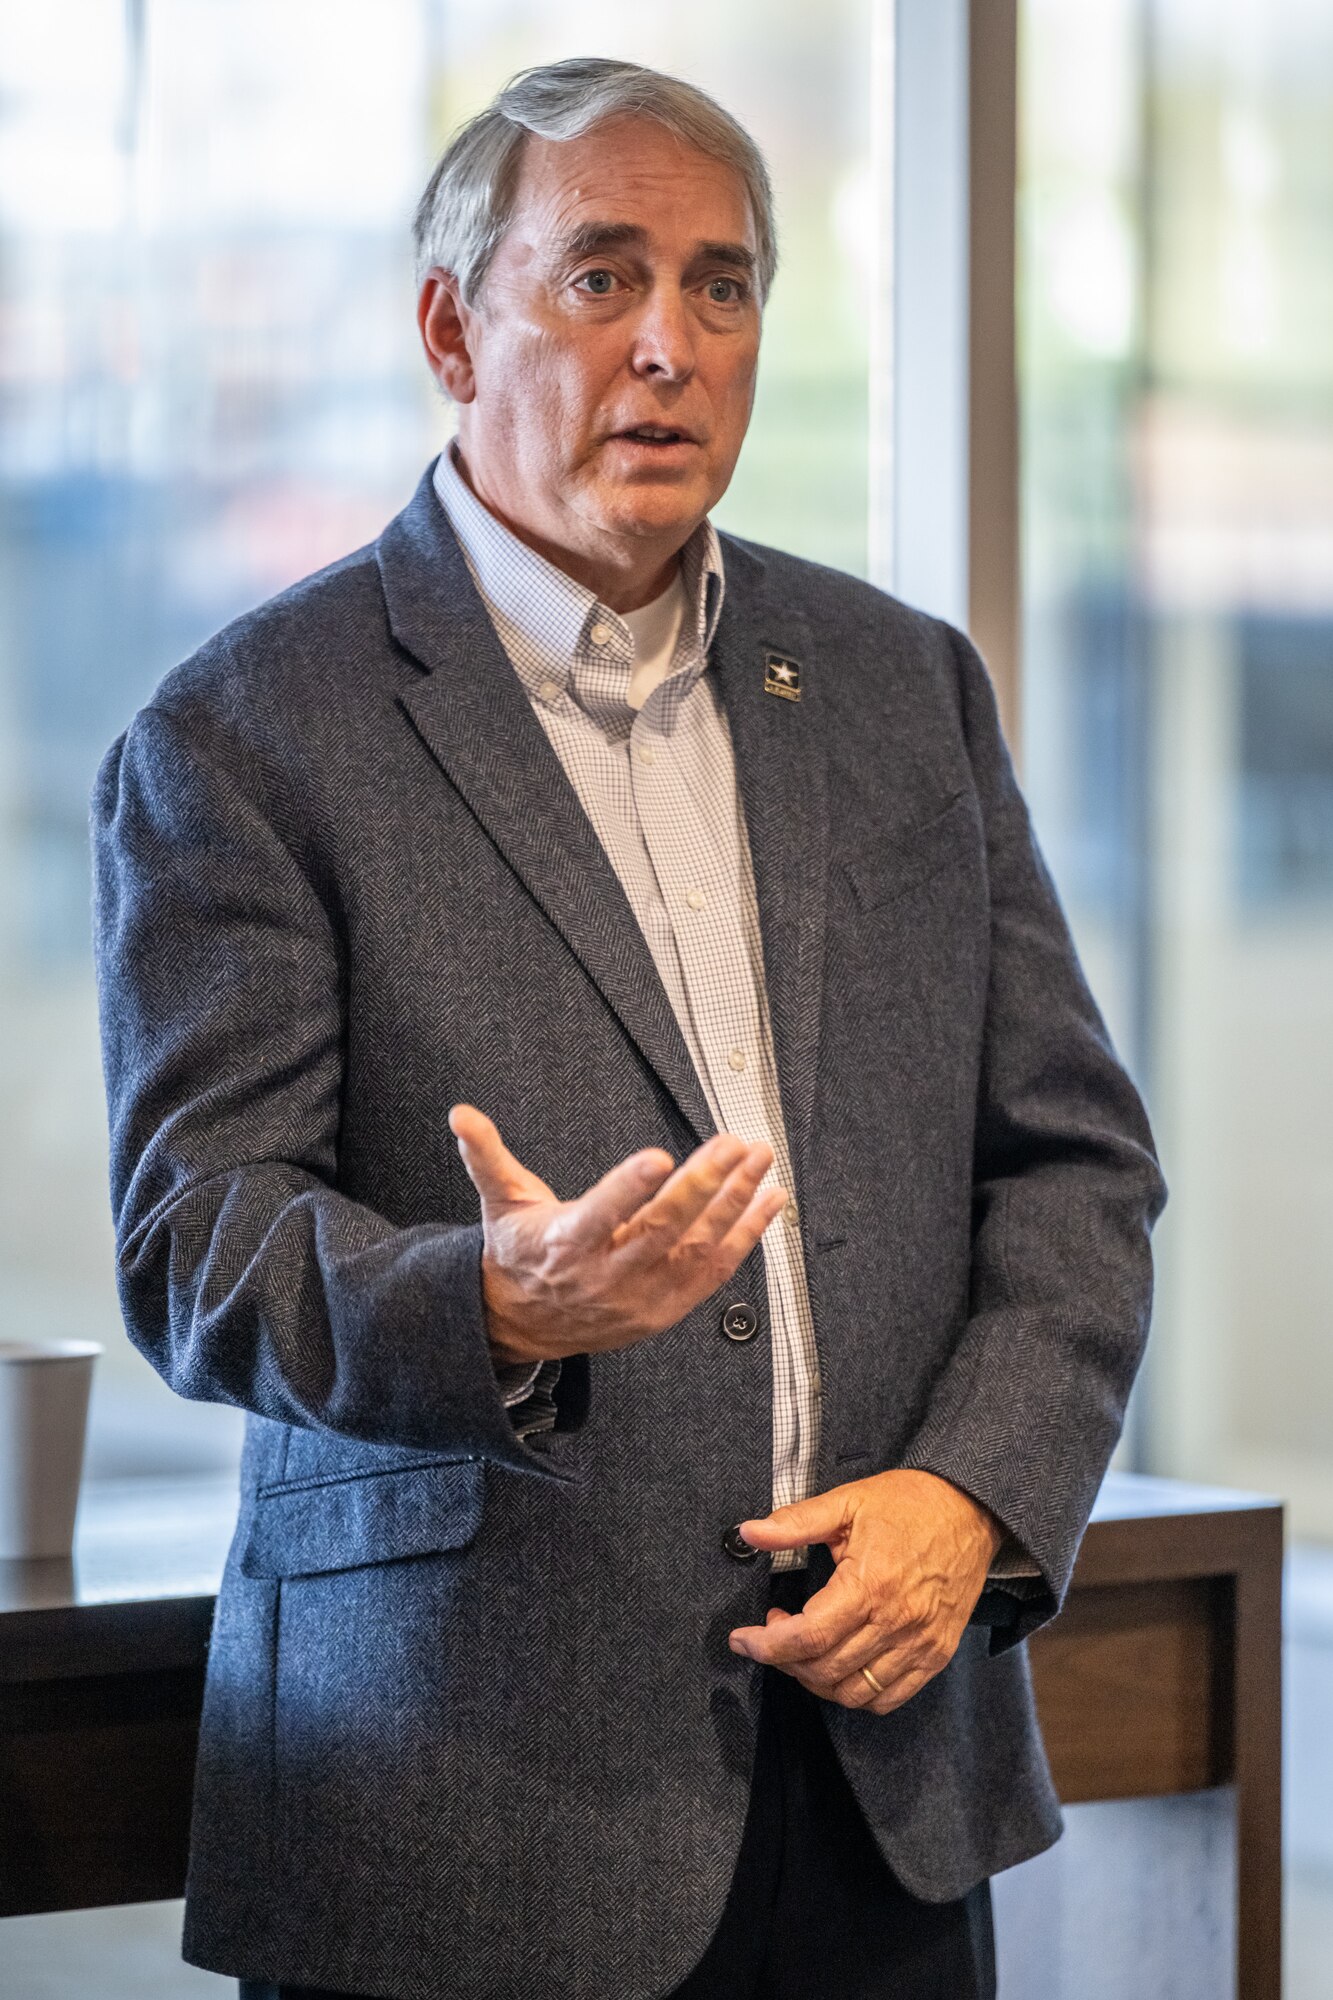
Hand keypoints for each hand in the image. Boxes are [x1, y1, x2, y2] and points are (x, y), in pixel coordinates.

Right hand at [448, 1104, 788, 1366]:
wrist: (527, 1322)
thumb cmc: (522, 1252)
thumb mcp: (501, 1203)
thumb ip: (486, 1156)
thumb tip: (460, 1115)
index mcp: (564, 1245)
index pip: (599, 1216)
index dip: (628, 1189)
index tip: (658, 1158)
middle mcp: (605, 1276)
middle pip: (661, 1230)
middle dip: (703, 1186)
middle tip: (733, 1145)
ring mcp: (640, 1297)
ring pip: (695, 1249)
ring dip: (734, 1204)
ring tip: (759, 1161)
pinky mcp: (665, 1309)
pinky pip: (713, 1272)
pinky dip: (745, 1237)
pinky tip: (769, 1201)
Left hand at [726, 1469, 1004, 1714]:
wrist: (972, 1509)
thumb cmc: (909, 1502)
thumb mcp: (847, 1501)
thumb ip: (795, 1522)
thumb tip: (748, 1532)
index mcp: (869, 1584)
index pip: (807, 1637)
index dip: (767, 1645)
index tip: (742, 1638)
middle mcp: (896, 1622)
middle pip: (825, 1670)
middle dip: (785, 1661)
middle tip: (773, 1633)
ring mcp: (920, 1644)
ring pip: (854, 1692)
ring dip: (816, 1681)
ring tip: (803, 1650)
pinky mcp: (937, 1654)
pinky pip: (890, 1698)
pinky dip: (857, 1694)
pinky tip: (841, 1666)